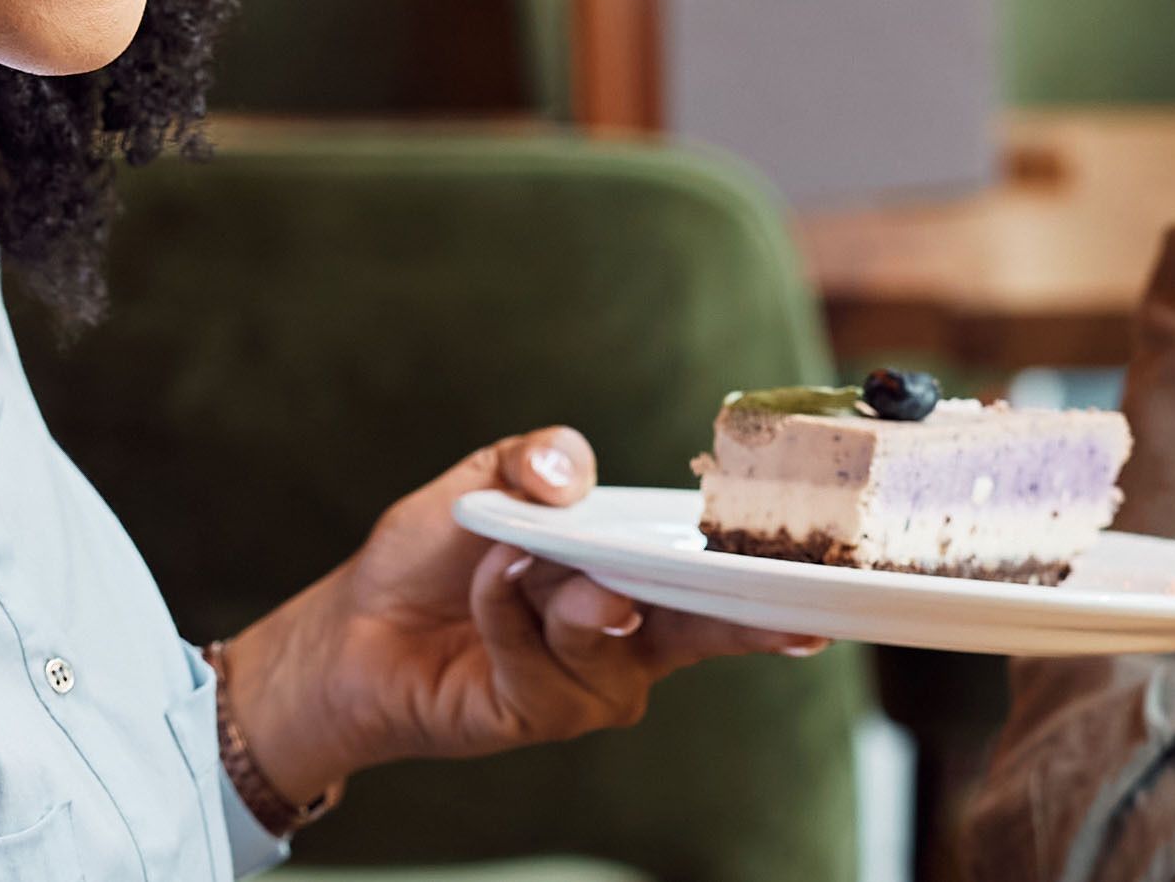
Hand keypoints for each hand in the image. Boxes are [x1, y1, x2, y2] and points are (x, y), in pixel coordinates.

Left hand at [216, 426, 822, 813]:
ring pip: (607, 630)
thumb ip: (536, 459)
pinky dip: (506, 609)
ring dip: (556, 586)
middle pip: (698, 630)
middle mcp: (630, 640)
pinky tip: (486, 583)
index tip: (818, 603)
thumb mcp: (485, 480)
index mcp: (639, 580)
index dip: (771, 593)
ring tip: (516, 560)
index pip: (720, 588)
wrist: (356, 625)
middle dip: (717, 613)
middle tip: (712, 589)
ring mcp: (591, 685)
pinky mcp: (541, 714)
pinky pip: (540, 658)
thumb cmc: (434, 558)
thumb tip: (573, 476)